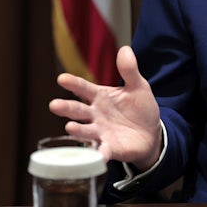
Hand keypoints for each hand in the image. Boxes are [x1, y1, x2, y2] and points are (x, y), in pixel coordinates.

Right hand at [49, 46, 161, 170]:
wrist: (151, 133)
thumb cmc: (140, 108)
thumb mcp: (138, 87)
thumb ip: (129, 70)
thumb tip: (125, 49)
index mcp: (101, 97)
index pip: (84, 88)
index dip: (74, 84)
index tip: (62, 79)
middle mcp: (95, 115)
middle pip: (78, 110)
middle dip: (66, 108)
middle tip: (54, 105)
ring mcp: (100, 132)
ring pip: (85, 131)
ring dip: (78, 130)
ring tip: (70, 127)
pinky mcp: (108, 148)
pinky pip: (100, 152)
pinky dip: (96, 155)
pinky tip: (93, 157)